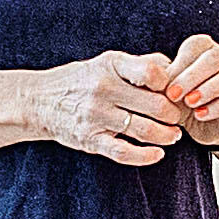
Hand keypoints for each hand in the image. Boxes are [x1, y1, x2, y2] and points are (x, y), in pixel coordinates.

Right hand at [31, 53, 190, 165]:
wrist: (39, 100)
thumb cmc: (81, 80)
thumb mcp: (107, 62)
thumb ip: (140, 64)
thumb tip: (174, 66)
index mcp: (111, 65)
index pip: (152, 72)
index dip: (171, 84)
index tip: (175, 92)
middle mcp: (103, 88)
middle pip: (155, 105)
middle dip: (174, 115)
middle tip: (179, 118)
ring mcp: (96, 115)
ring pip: (144, 130)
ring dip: (166, 135)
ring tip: (174, 136)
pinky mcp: (90, 139)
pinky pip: (123, 152)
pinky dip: (145, 156)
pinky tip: (158, 154)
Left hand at [153, 35, 218, 148]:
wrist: (198, 124)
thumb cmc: (179, 99)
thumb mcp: (165, 87)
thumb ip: (159, 78)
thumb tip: (148, 73)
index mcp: (204, 50)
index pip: (198, 44)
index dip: (181, 62)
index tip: (165, 85)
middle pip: (215, 58)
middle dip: (192, 76)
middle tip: (173, 95)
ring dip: (208, 89)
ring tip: (189, 103)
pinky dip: (216, 108)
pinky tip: (200, 115)